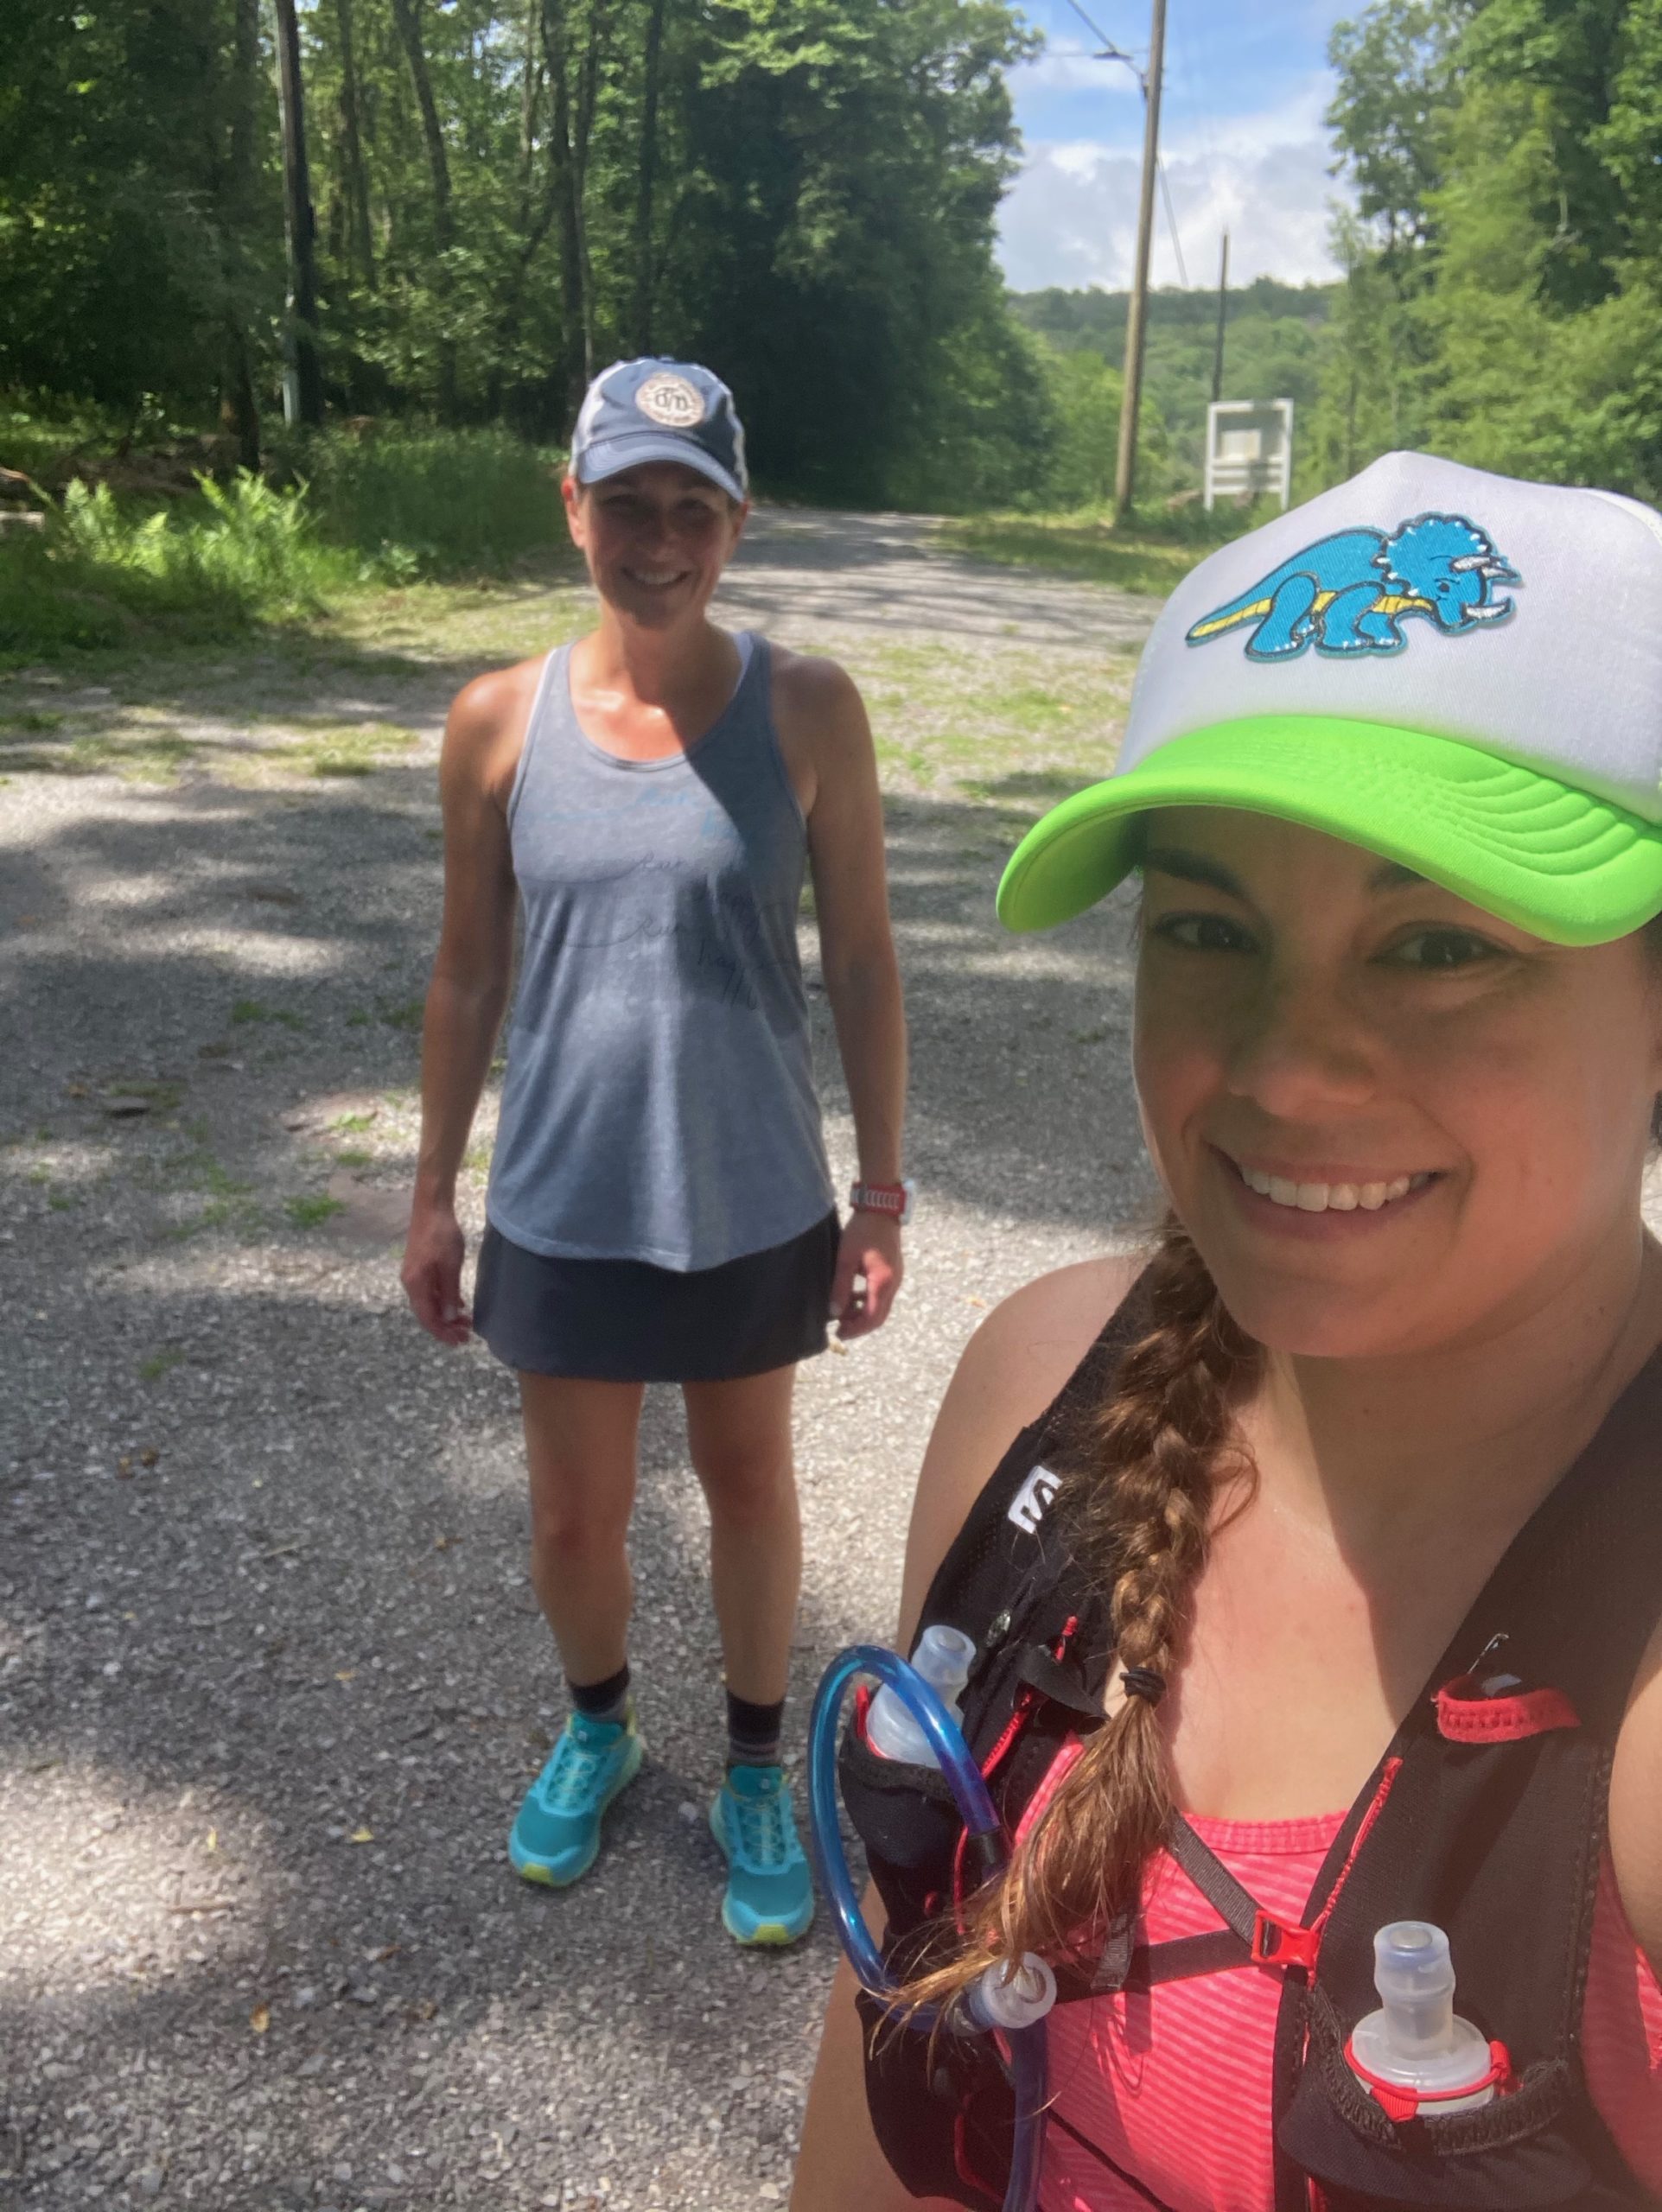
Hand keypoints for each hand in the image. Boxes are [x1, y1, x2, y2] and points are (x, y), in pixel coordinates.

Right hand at [401, 1199, 471, 1345]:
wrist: (432, 1208)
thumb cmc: (441, 1235)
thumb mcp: (449, 1266)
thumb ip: (448, 1293)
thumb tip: (447, 1319)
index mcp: (415, 1285)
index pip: (427, 1318)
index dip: (442, 1332)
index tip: (459, 1341)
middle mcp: (411, 1283)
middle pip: (428, 1313)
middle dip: (446, 1327)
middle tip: (466, 1336)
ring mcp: (415, 1276)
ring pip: (431, 1303)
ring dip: (447, 1315)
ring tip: (466, 1324)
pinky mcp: (422, 1268)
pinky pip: (433, 1292)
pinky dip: (446, 1301)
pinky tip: (459, 1307)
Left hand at [830, 1211, 902, 1340]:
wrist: (881, 1209)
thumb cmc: (862, 1231)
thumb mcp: (846, 1259)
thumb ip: (841, 1287)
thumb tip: (834, 1312)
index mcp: (882, 1282)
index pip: (871, 1318)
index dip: (854, 1329)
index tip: (838, 1333)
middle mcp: (893, 1284)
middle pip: (879, 1317)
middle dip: (859, 1326)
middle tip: (840, 1329)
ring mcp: (896, 1278)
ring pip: (881, 1307)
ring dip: (863, 1314)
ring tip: (843, 1313)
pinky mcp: (894, 1272)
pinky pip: (883, 1295)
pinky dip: (868, 1301)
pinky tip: (853, 1296)